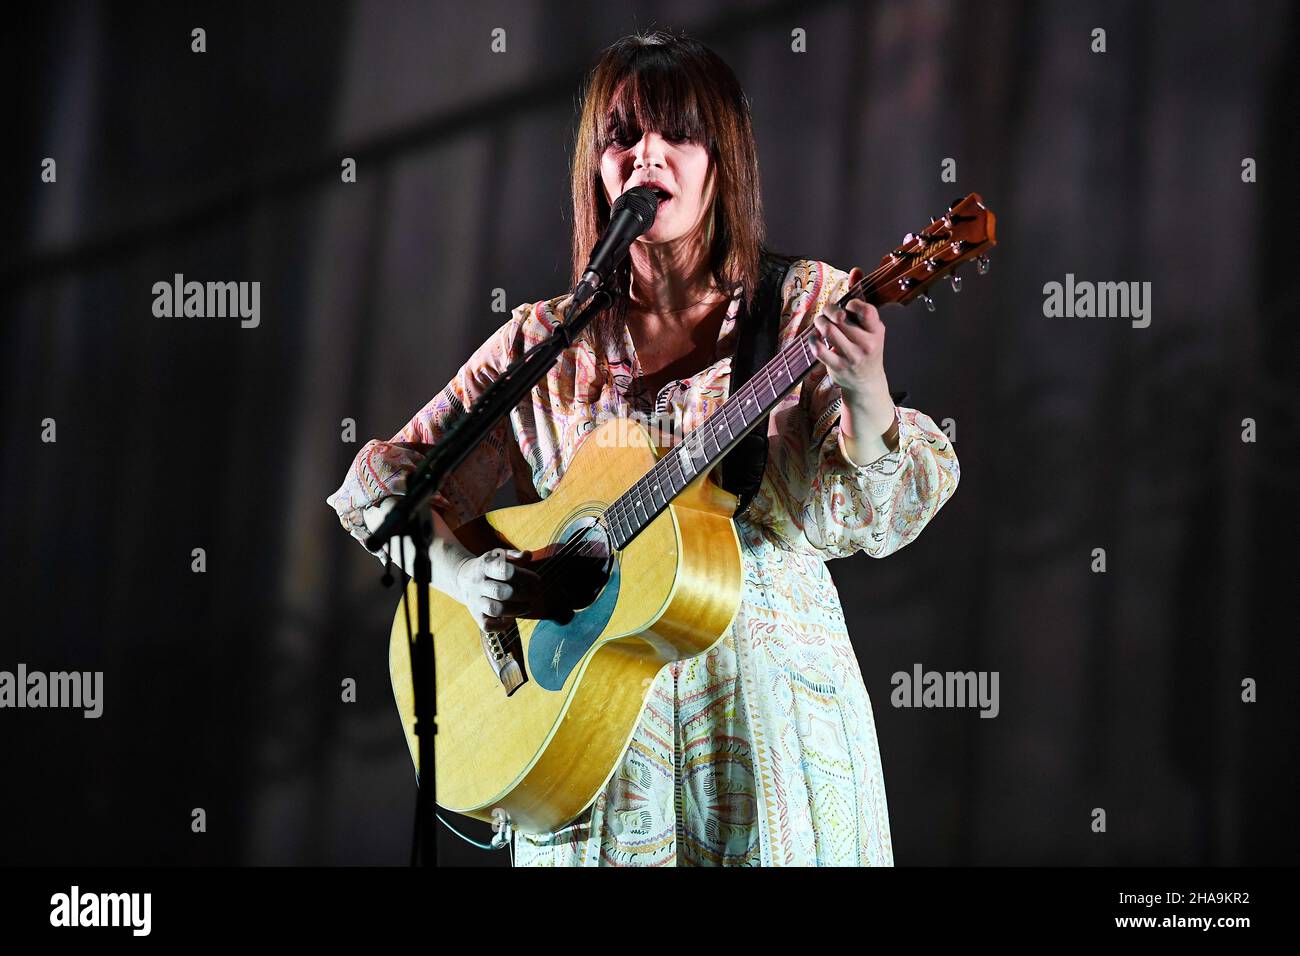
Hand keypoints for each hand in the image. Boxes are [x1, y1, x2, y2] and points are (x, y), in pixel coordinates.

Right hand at [454, 548, 544, 632]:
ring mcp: (475, 601)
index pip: (505, 571)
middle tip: (535, 594)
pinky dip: (501, 625)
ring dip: (516, 610)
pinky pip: (487, 625)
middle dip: (523, 595)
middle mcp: (478, 584)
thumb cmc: (489, 567)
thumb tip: (527, 555)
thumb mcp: (498, 555)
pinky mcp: (476, 616)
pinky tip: (511, 618)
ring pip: (495, 609)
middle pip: (501, 592)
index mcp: (485, 566)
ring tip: (528, 606)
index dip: (525, 577)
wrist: (462, 578)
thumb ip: (513, 555)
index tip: (537, 581)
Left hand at [811, 266, 896, 438]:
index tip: (847, 306)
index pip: (865, 309)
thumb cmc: (866, 348)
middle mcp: (866, 344)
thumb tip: (855, 270)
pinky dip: (813, 340)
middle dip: (829, 311)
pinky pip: (819, 349)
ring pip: (828, 331)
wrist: (866, 383)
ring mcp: (852, 357)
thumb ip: (860, 297)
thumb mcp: (869, 326)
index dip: (852, 303)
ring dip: (819, 323)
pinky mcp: (838, 367)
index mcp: (877, 331)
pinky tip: (815, 338)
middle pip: (840, 318)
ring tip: (820, 322)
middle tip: (827, 313)